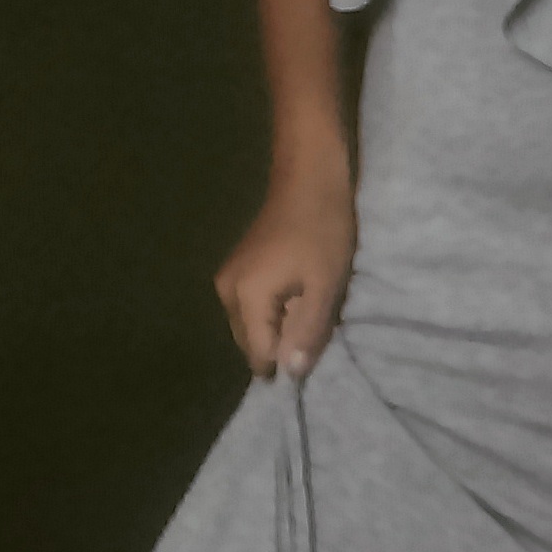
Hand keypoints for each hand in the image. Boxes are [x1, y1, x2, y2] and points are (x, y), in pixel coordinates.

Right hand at [214, 177, 356, 380]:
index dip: (289, 361)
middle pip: (251, 343)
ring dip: (279, 328)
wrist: (309, 177)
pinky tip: (297, 294)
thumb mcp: (325, 284)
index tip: (316, 347)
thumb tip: (292, 374)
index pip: (261, 355)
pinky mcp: (236, 271)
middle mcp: (226, 293)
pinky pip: (251, 309)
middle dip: (281, 344)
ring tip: (308, 306)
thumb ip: (308, 331)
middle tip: (315, 323)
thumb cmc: (322, 229)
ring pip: (251, 327)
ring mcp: (227, 280)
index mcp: (245, 298)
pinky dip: (273, 312)